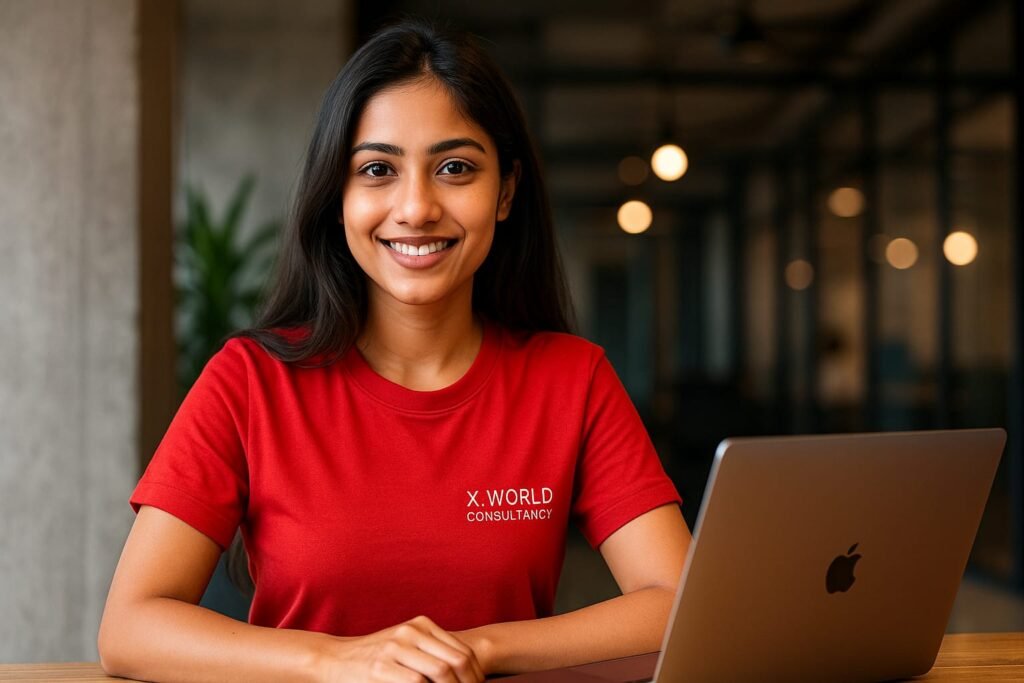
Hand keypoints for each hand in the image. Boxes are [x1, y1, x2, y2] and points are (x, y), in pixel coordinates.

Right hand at [314, 615, 484, 681]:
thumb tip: (466, 676)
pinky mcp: (381, 667)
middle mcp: (411, 631)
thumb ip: (431, 654)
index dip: (476, 675)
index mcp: (421, 625)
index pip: (462, 651)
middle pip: (456, 661)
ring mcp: (395, 647)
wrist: (334, 659)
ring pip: (440, 672)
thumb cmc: (375, 658)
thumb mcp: (405, 646)